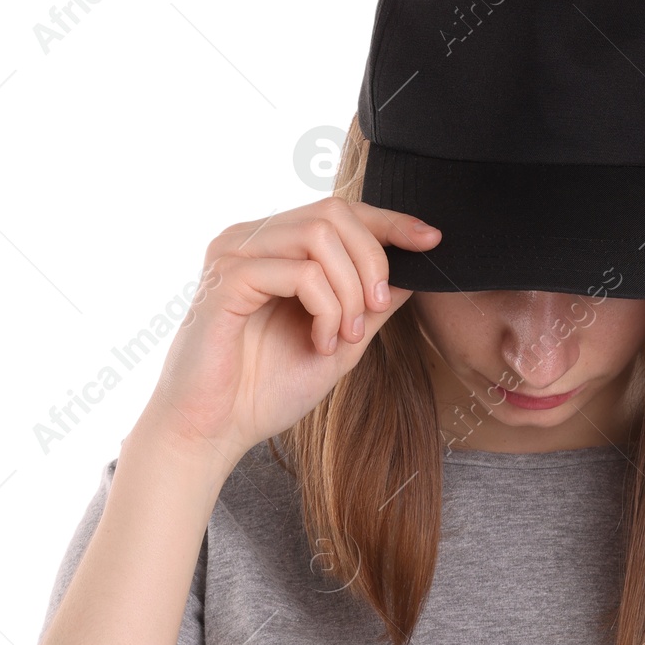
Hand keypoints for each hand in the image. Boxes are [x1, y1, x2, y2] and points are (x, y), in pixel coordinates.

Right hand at [129, 198, 440, 468]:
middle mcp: (250, 239)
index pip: (339, 210)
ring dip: (349, 290)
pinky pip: (299, 272)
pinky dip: (325, 308)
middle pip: (334, 213)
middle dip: (372, 261)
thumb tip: (415, 268)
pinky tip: (319, 343)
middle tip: (374, 312)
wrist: (212, 433)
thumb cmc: (264, 391)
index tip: (431, 240)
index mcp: (273, 247)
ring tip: (343, 336)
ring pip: (319, 236)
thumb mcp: (339, 342)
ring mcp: (234, 254)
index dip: (390, 221)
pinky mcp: (225, 280)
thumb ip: (371, 304)